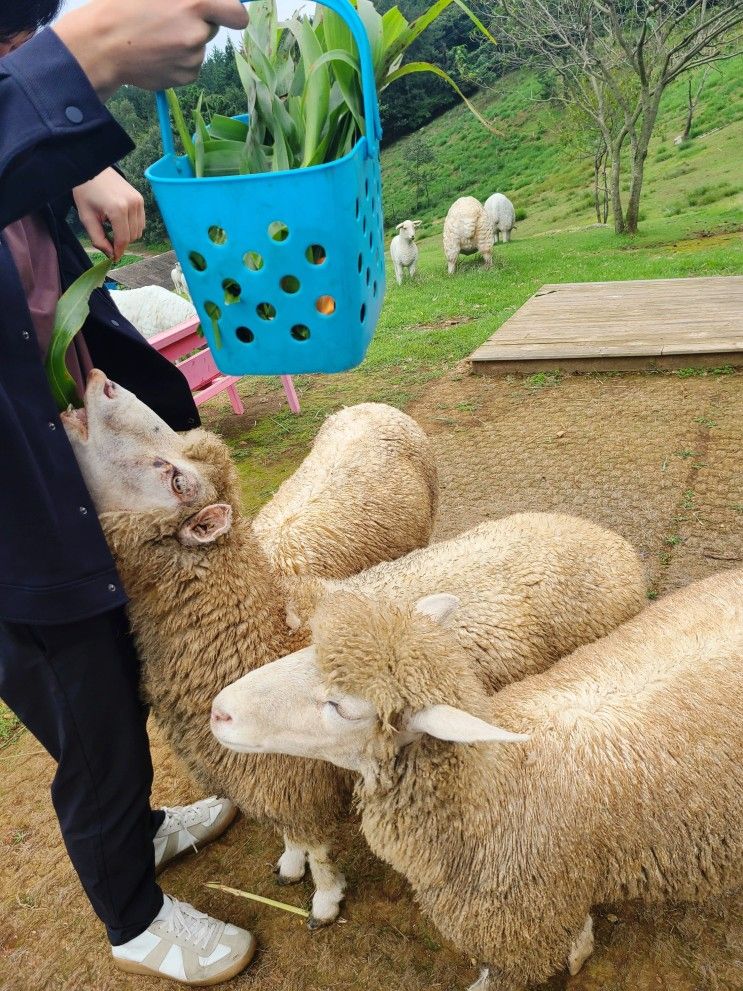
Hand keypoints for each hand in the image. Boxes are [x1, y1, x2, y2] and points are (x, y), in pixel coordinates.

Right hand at [54, 0, 247, 98]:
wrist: (102, 44)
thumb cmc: (123, 7)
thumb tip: (204, 3)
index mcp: (194, 2)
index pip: (236, 14)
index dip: (232, 13)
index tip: (224, 13)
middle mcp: (197, 31)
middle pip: (213, 28)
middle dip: (199, 23)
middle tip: (170, 20)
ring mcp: (192, 57)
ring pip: (199, 48)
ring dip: (185, 42)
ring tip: (156, 37)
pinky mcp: (186, 76)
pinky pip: (190, 66)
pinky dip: (177, 60)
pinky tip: (156, 53)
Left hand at [73, 169, 145, 260]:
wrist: (92, 169)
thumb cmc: (86, 193)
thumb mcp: (87, 218)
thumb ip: (98, 239)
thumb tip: (110, 255)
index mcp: (117, 209)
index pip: (123, 239)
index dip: (118, 251)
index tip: (113, 259)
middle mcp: (132, 205)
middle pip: (132, 236)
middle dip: (121, 243)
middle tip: (108, 240)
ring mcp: (138, 201)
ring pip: (139, 231)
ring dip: (128, 235)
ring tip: (113, 228)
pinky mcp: (140, 198)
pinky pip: (141, 221)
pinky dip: (132, 226)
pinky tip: (120, 221)